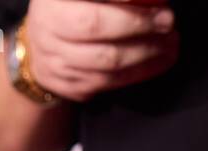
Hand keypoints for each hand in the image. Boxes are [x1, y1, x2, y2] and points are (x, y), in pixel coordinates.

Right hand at [22, 0, 179, 102]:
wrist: (37, 46)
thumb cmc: (71, 8)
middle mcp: (48, 26)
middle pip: (95, 26)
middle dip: (138, 24)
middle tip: (167, 21)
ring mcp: (54, 59)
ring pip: (104, 61)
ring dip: (145, 53)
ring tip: (170, 43)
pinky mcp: (65, 85)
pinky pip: (106, 83)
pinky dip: (138, 73)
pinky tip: (159, 61)